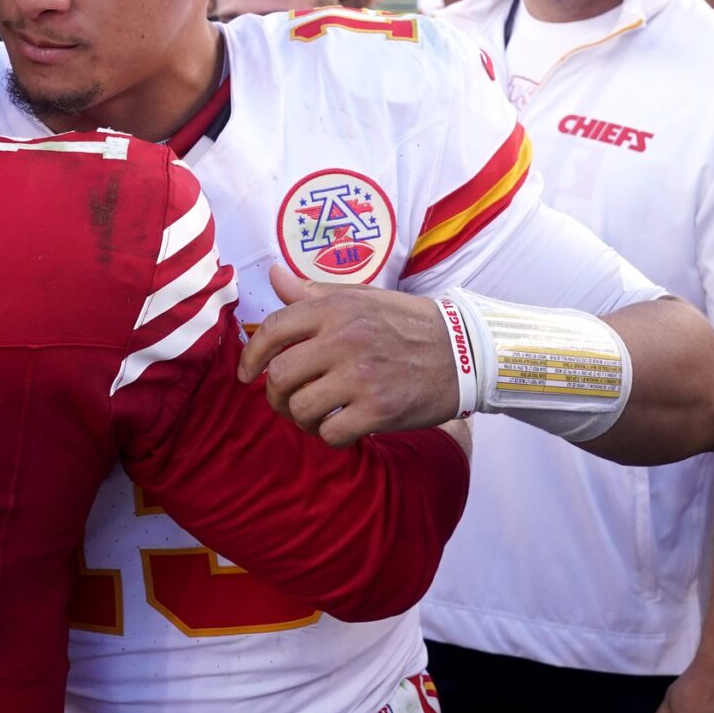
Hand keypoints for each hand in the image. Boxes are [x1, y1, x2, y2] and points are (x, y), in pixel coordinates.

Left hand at [238, 266, 458, 444]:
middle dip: (275, 396)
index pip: (273, 329)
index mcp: (336, 308)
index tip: (248, 375)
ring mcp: (362, 375)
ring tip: (317, 417)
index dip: (251, 356)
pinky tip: (343, 429)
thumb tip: (273, 275)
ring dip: (301, 420)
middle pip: (280, 375)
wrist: (464, 351)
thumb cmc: (407, 324)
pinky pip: (331, 433)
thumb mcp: (362, 297)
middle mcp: (345, 338)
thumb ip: (313, 292)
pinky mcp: (380, 409)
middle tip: (287, 403)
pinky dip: (330, 437)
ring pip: (300, 408)